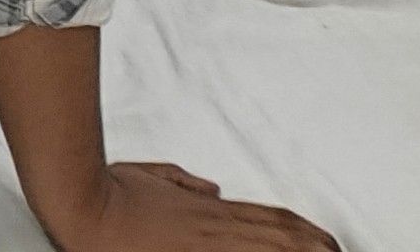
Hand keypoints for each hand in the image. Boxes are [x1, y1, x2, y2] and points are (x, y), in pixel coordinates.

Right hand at [49, 160, 340, 251]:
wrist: (83, 205)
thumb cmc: (107, 189)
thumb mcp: (151, 174)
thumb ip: (183, 181)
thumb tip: (210, 188)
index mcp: (206, 209)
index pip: (268, 218)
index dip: (301, 229)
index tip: (323, 238)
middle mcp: (213, 228)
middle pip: (278, 237)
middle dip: (312, 245)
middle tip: (336, 251)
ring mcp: (205, 247)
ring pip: (266, 248)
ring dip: (297, 250)